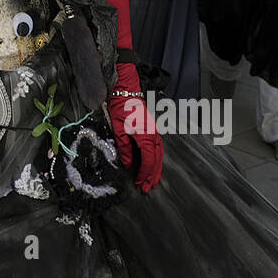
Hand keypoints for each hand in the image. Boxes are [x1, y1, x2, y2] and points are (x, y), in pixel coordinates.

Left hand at [105, 59, 162, 191]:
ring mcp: (154, 131)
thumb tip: (126, 163)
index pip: (148, 159)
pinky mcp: (151, 129)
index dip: (144, 173)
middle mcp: (153, 134)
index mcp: (145, 135)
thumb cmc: (121, 107)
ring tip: (152, 182)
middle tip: (147, 188)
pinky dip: (156, 159)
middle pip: (156, 159)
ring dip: (156, 169)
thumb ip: (123, 147)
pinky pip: (157, 148)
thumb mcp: (118, 128)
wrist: (126, 90)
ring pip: (159, 155)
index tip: (140, 183)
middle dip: (152, 175)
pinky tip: (152, 165)